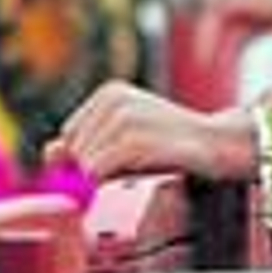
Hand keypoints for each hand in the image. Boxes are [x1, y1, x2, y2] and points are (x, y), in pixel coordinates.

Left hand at [46, 81, 258, 181]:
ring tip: (145, 164)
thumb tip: (50, 152)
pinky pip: (97, 171)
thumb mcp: (127, 138)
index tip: (128, 155)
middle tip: (140, 161)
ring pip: (84, 163)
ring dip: (109, 175)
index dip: (93, 155)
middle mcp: (114, 100)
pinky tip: (143, 170)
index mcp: (110, 92)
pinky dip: (113, 180)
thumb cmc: (174, 145)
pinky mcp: (133, 138)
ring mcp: (124, 117)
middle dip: (98, 165)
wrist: (221, 143)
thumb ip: (85, 143)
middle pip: (74, 150)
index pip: (70, 136)